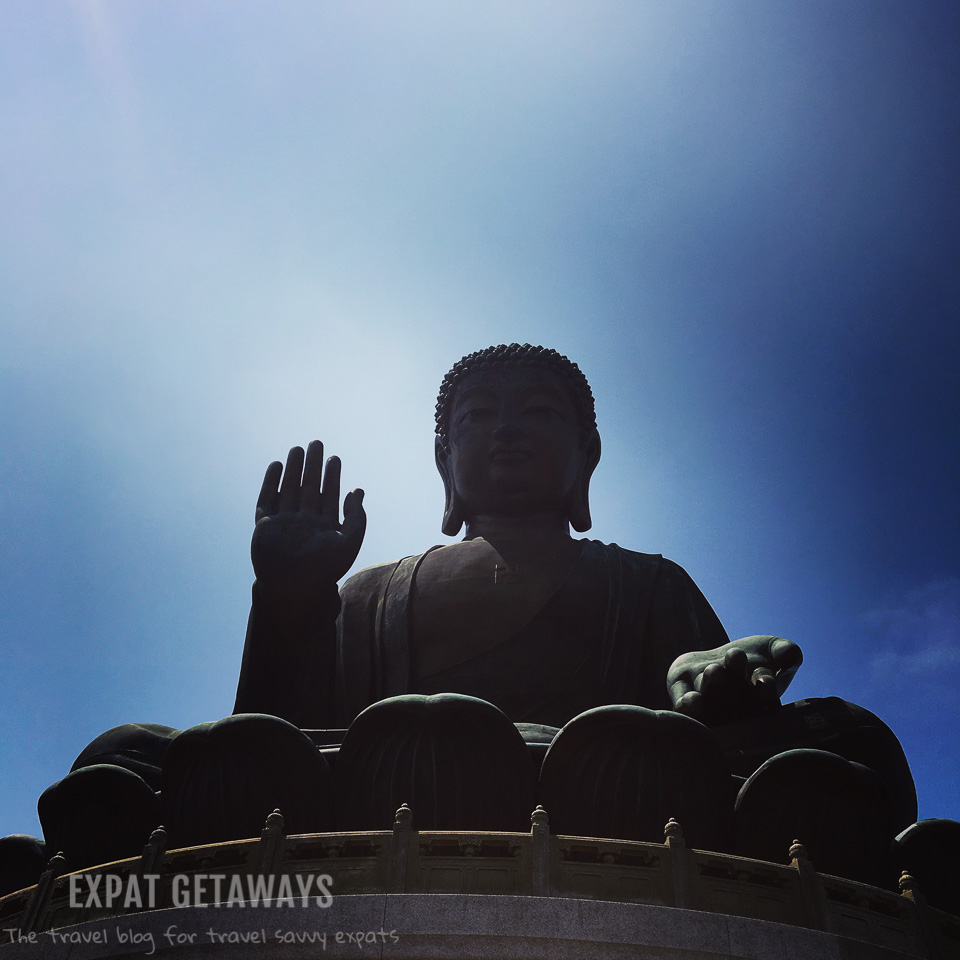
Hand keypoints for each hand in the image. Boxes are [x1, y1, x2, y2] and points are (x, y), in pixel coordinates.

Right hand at [251, 441, 365, 587]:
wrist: (295, 588)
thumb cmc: (324, 570)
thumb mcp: (349, 543)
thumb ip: (356, 518)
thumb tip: (357, 491)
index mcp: (324, 526)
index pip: (329, 495)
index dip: (332, 476)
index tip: (335, 458)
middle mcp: (304, 522)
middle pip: (308, 487)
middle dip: (313, 466)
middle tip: (316, 443)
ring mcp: (284, 523)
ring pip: (288, 489)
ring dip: (293, 469)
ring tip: (297, 449)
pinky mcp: (265, 526)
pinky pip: (266, 500)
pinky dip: (270, 483)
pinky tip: (276, 466)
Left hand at [667, 635, 802, 725]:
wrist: (717, 661)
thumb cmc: (753, 658)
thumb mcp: (772, 651)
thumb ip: (785, 653)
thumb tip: (791, 655)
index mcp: (760, 700)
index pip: (766, 697)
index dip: (766, 689)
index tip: (765, 679)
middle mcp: (734, 708)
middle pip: (735, 696)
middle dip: (734, 678)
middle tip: (735, 657)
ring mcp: (708, 705)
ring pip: (709, 699)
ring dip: (711, 686)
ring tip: (714, 670)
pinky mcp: (683, 698)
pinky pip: (685, 707)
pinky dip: (687, 705)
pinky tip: (689, 700)